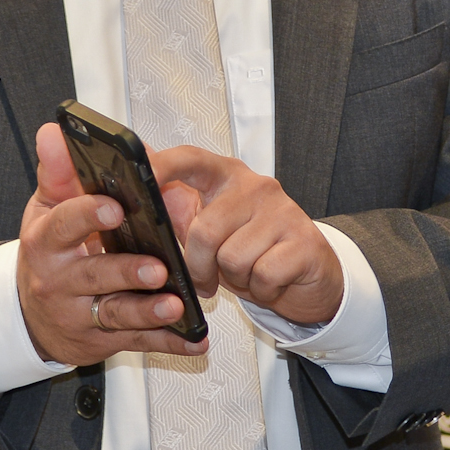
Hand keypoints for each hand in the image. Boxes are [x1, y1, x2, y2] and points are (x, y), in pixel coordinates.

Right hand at [15, 123, 206, 367]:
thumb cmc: (49, 253)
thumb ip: (58, 173)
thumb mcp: (46, 210)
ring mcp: (80, 314)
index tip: (115, 207)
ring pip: (116, 313)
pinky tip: (195, 339)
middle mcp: (58, 281)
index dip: (88, 216)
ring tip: (176, 304)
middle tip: (158, 266)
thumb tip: (53, 133)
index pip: (63, 225)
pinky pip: (137, 340)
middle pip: (94, 275)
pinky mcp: (101, 339)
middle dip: (127, 271)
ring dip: (148, 311)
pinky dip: (168, 342)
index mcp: (46, 241)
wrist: (31, 316)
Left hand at [150, 144, 342, 329]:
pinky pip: (262, 275)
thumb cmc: (254, 251)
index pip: (190, 159)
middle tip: (209, 278)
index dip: (162, 166)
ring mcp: (283, 212)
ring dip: (235, 280)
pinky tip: (270, 282)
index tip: (140, 177)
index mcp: (227, 177)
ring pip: (233, 259)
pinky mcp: (304, 241)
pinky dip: (261, 290)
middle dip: (200, 268)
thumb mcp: (212, 229)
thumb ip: (177, 208)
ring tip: (249, 273)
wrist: (311, 278)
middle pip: (205, 230)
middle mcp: (256, 187)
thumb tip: (138, 176)